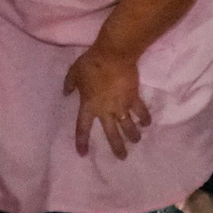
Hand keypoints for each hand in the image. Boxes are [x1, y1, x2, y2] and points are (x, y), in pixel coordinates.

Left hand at [64, 45, 147, 159]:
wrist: (114, 55)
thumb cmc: (92, 63)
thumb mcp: (74, 71)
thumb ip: (69, 84)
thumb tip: (66, 93)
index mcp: (89, 106)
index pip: (82, 127)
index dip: (82, 141)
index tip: (83, 154)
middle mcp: (106, 110)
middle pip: (112, 134)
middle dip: (117, 147)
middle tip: (122, 157)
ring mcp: (121, 106)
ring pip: (129, 127)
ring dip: (133, 135)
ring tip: (136, 140)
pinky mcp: (134, 98)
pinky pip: (141, 112)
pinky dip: (144, 118)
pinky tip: (146, 123)